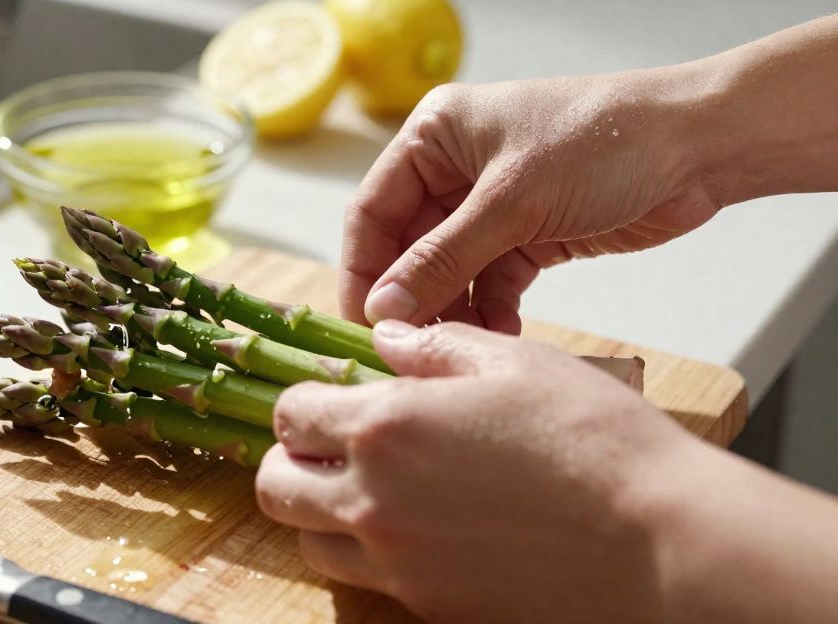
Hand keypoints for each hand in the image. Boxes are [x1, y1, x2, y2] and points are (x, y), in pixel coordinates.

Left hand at [255, 320, 697, 622]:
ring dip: (321, 512)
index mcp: (385, 425)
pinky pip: (361, 581)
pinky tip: (414, 529)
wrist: (658, 542)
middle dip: (292, 460)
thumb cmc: (595, 441)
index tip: (332, 398)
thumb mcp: (515, 361)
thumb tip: (386, 337)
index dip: (304, 400)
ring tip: (371, 490)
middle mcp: (373, 498)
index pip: (290, 412)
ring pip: (308, 541)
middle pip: (275, 485)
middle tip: (333, 447)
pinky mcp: (427, 604)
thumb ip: (435, 346)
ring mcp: (396, 561)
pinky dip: (366, 555)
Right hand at [340, 70, 721, 331]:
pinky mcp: (530, 233)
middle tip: (405, 350)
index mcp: (434, 135)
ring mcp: (492, 203)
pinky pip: (492, 280)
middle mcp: (454, 166)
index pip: (373, 211)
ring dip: (452, 309)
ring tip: (454, 351)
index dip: (362, 270)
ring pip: (449, 269)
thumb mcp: (512, 202)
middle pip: (408, 245)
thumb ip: (442, 260)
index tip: (360, 326)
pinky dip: (492, 309)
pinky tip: (498, 337)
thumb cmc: (604, 142)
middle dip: (409, 297)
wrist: (701, 146)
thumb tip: (382, 309)